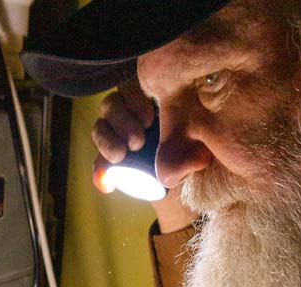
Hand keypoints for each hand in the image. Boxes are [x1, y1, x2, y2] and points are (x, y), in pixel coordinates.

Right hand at [91, 79, 197, 232]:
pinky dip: (101, 173)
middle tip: (137, 142)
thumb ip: (200, 151)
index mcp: (151, 97)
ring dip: (106, 140)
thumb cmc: (197, 156)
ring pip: (101, 127)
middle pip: (113, 104)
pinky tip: (107, 184)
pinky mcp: (110, 159)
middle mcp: (129, 112)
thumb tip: (199, 158)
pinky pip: (100, 163)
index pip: (133, 87)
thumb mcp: (201, 151)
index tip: (148, 120)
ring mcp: (117, 134)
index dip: (135, 100)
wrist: (188, 186)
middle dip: (121, 121)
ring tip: (120, 156)